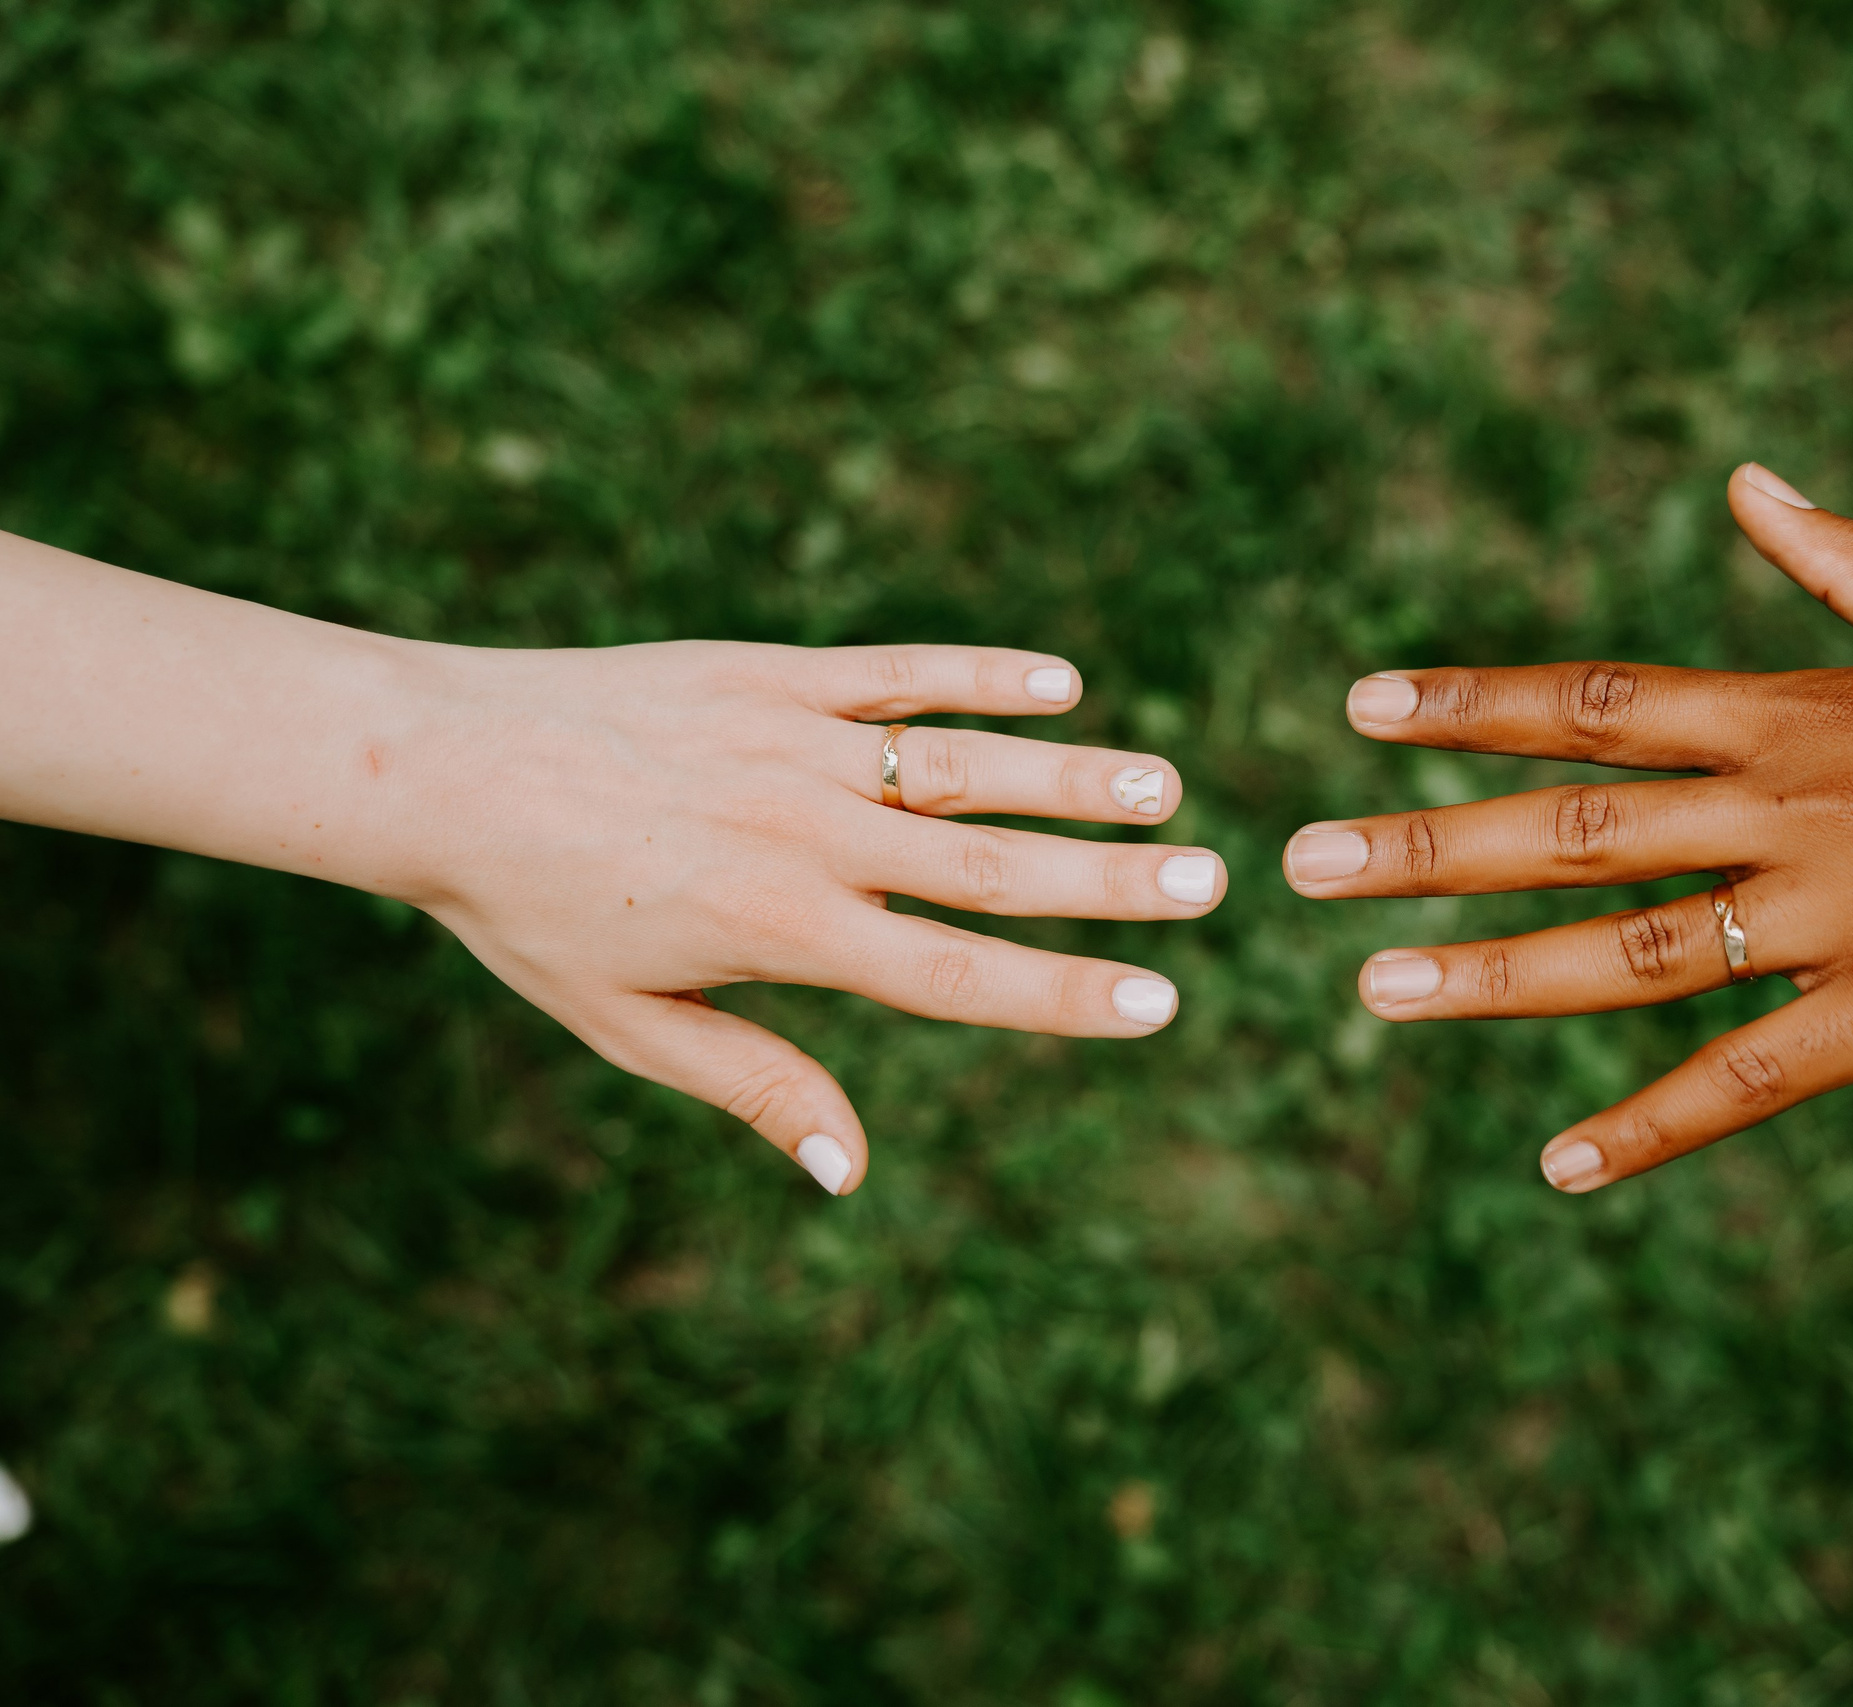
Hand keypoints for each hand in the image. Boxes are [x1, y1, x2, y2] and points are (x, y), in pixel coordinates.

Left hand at [392, 640, 1221, 1195]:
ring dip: (1073, 775)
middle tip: (1211, 883)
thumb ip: (756, 1085)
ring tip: (1166, 786)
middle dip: (1110, 881)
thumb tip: (852, 1172)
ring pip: (963, 762)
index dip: (1065, 993)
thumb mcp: (629, 1022)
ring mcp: (792, 742)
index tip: (1160, 1004)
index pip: (954, 975)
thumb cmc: (527, 911)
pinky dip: (982, 673)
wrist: (433, 764)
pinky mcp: (768, 672)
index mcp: (780, 931)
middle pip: (988, 866)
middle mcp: (805, 833)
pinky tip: (1063, 680)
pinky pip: (895, 672)